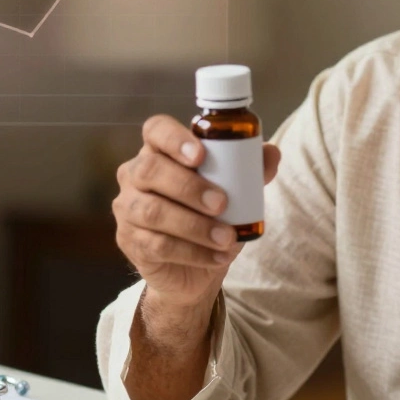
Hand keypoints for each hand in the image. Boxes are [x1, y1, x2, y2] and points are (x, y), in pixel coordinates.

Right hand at [114, 115, 281, 315]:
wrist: (195, 269)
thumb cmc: (211, 218)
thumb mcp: (235, 193)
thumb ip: (250, 172)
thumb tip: (271, 154)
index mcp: (160, 151)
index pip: (156, 130)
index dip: (174, 138)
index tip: (201, 155)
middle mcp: (135, 174)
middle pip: (150, 170)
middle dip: (189, 187)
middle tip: (222, 203)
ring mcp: (127, 208)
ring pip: (152, 211)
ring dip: (194, 225)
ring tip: (227, 237)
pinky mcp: (129, 240)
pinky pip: (157, 245)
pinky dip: (193, 252)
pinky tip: (218, 256)